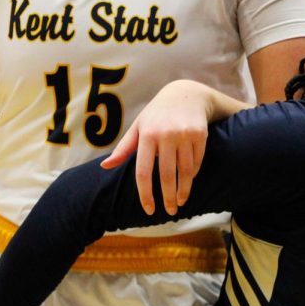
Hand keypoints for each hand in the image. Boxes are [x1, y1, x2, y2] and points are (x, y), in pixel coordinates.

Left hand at [101, 80, 210, 214]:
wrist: (186, 94)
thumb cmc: (156, 114)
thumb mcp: (138, 126)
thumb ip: (123, 148)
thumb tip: (104, 167)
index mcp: (146, 134)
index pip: (143, 171)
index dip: (145, 193)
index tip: (149, 209)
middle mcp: (166, 134)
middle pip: (166, 175)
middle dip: (168, 197)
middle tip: (169, 211)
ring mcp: (184, 134)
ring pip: (185, 171)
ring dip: (183, 191)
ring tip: (180, 202)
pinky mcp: (200, 134)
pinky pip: (197, 162)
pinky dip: (193, 175)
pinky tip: (188, 183)